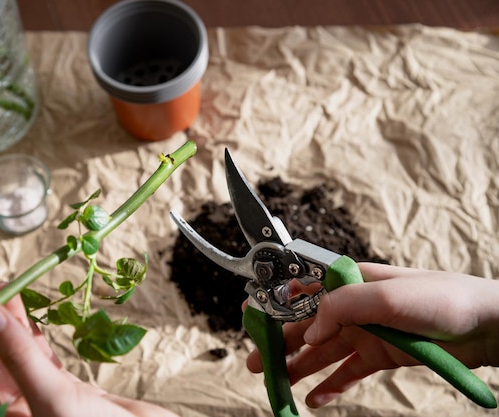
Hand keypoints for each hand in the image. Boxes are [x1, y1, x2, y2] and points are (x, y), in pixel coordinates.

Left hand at [0, 282, 177, 416]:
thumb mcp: (52, 396)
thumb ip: (18, 355)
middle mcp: (17, 413)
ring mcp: (41, 400)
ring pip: (14, 356)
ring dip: (7, 323)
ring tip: (0, 287)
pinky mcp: (67, 390)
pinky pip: (41, 357)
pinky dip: (34, 332)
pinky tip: (26, 310)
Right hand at [246, 263, 498, 407]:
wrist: (487, 326)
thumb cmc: (442, 299)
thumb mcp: (387, 294)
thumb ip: (342, 306)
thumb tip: (310, 328)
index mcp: (351, 282)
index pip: (303, 290)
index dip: (275, 302)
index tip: (251, 313)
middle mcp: (354, 307)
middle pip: (307, 325)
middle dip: (279, 342)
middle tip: (255, 360)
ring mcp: (367, 332)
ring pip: (322, 351)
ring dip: (298, 366)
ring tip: (275, 382)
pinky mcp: (381, 356)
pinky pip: (348, 373)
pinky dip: (330, 385)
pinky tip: (313, 398)